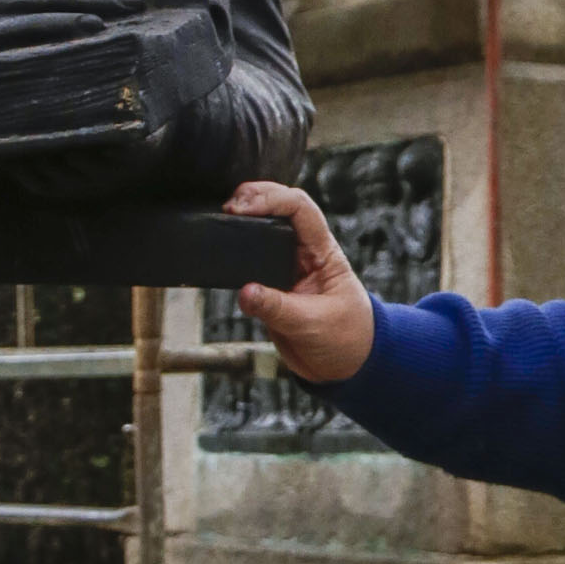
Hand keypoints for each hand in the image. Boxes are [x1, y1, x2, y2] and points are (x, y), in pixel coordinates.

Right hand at [228, 179, 374, 383]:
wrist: (345, 366)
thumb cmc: (346, 339)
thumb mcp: (312, 324)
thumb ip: (277, 308)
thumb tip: (245, 292)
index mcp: (323, 252)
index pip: (300, 208)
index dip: (272, 199)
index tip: (243, 210)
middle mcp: (303, 253)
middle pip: (279, 207)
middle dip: (254, 197)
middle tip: (227, 207)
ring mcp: (285, 268)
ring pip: (263, 230)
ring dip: (243, 219)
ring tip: (219, 218)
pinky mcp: (270, 287)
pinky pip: (249, 261)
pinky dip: (234, 250)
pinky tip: (219, 247)